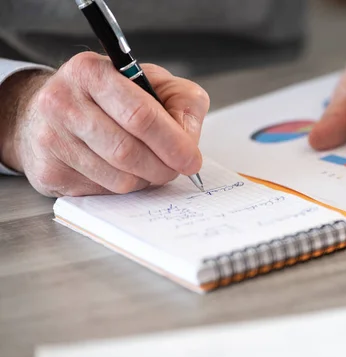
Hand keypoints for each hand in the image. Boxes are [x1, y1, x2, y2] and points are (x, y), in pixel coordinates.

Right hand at [0, 51, 208, 196]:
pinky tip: (121, 171)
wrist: (50, 112)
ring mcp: (51, 138)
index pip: (140, 115)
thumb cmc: (110, 98)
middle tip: (176, 170)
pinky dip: (123, 187)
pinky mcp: (48, 171)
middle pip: (128, 151)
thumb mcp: (153, 83)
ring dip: (145, 180)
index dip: (173, 143)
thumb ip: (183, 102)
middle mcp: (63, 102)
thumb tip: (188, 140)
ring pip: (118, 178)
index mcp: (92, 71)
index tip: (192, 160)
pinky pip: (102, 192)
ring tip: (149, 167)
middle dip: (163, 167)